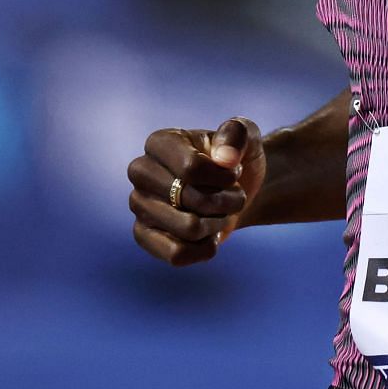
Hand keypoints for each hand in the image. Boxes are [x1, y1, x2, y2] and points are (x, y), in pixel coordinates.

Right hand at [127, 117, 264, 265]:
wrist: (236, 189)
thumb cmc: (236, 159)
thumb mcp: (247, 136)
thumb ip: (238, 134)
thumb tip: (225, 158)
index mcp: (160, 142)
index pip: (191, 168)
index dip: (225, 177)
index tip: (235, 173)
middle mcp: (141, 171)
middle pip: (188, 200)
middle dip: (223, 202)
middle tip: (233, 196)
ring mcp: (139, 204)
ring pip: (187, 228)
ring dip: (218, 224)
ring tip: (222, 213)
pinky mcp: (143, 235)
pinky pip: (176, 255)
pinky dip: (205, 249)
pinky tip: (209, 235)